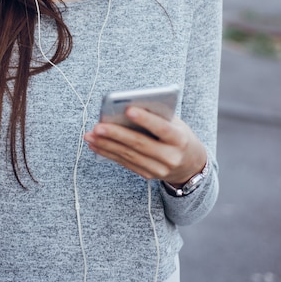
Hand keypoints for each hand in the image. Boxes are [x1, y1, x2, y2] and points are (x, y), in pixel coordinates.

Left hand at [84, 106, 206, 184]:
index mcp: (180, 139)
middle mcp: (170, 157)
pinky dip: (108, 153)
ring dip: (106, 145)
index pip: (162, 128)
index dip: (146, 119)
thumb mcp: (175, 123)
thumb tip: (126, 106)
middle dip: (116, 135)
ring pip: (128, 155)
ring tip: (90, 135)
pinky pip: (125, 163)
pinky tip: (95, 145)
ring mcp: (158, 169)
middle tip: (97, 126)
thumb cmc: (179, 135)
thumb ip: (156, 115)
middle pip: (139, 144)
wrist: (190, 164)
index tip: (128, 109)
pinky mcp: (147, 175)